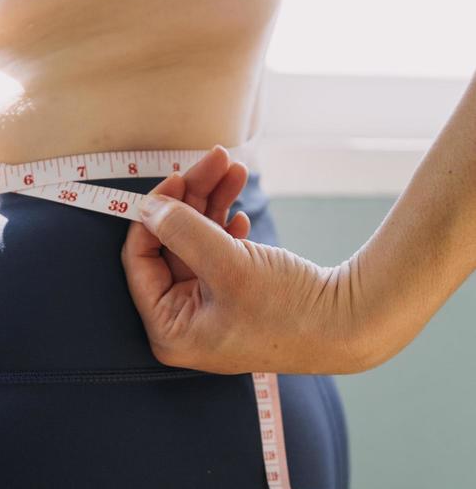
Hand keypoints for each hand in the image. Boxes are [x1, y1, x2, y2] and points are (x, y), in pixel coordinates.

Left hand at [121, 145, 365, 375]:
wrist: (349, 324)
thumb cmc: (288, 310)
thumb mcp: (228, 264)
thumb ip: (181, 231)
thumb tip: (147, 207)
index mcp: (171, 329)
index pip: (140, 261)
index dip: (154, 214)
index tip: (175, 178)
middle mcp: (185, 322)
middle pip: (170, 243)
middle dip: (191, 197)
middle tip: (215, 159)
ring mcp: (210, 308)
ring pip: (195, 240)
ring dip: (212, 201)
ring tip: (234, 167)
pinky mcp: (234, 295)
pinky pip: (218, 251)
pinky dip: (226, 224)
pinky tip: (240, 210)